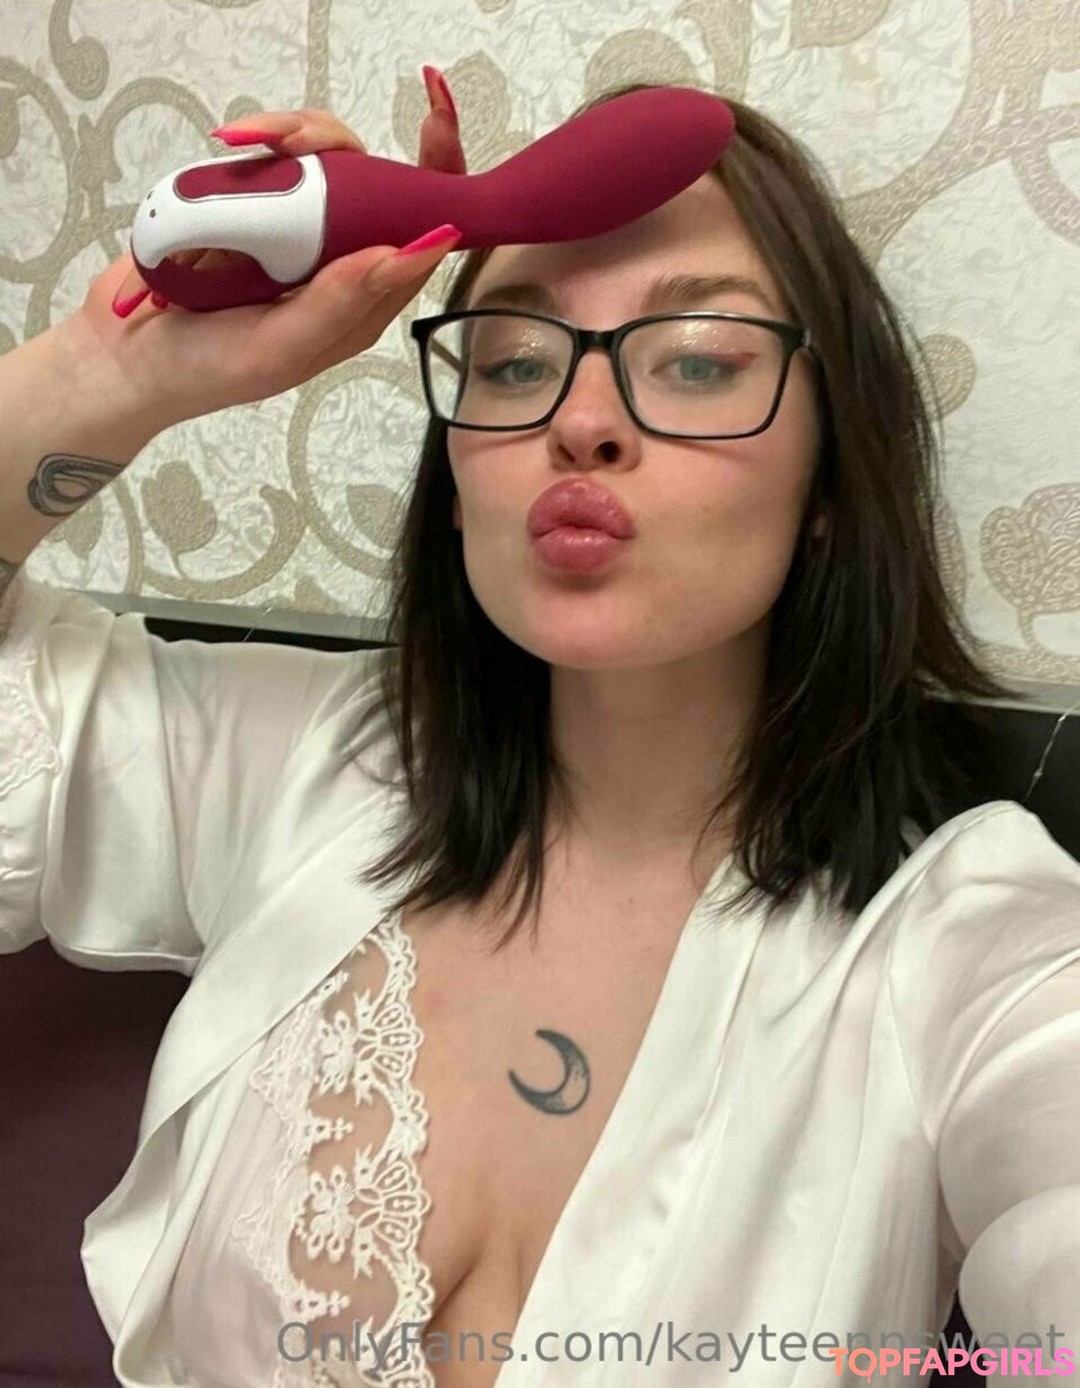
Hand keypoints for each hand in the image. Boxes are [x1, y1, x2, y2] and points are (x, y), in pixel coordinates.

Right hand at [61, 70, 465, 432]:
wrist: (126, 354)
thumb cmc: (207, 367)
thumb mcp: (280, 348)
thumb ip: (342, 303)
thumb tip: (413, 251)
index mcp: (360, 303)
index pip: (421, 238)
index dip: (438, 183)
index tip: (435, 133)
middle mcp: (336, 263)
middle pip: (373, 181)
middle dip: (341, 145)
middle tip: (292, 142)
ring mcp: (294, 229)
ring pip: (323, 158)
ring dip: (292, 137)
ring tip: (245, 146)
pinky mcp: (254, 204)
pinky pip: (274, 155)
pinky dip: (258, 141)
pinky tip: (230, 148)